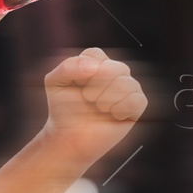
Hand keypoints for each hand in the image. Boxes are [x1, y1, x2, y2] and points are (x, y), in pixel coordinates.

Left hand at [41, 47, 146, 163]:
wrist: (70, 137)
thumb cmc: (63, 109)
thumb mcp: (55, 83)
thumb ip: (68, 67)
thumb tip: (95, 66)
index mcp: (95, 63)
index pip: (95, 55)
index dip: (84, 71)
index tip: (75, 84)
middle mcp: (114, 72)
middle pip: (115, 68)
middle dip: (97, 87)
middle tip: (87, 99)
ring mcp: (127, 88)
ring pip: (128, 84)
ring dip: (107, 99)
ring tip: (99, 108)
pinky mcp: (136, 105)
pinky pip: (137, 100)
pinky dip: (121, 109)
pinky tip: (113, 115)